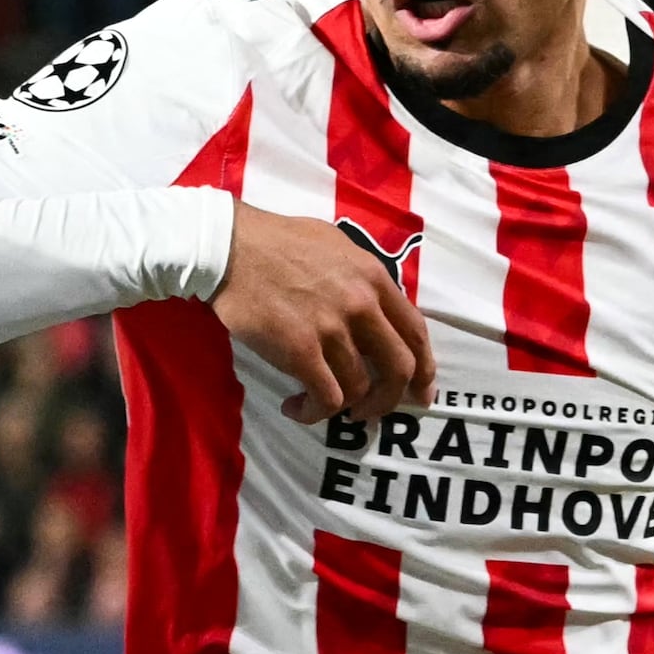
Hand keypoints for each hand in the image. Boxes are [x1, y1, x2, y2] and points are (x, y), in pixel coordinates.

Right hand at [213, 203, 430, 420]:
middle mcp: (361, 305)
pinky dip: (314, 412)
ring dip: (343, 408)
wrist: (230, 246)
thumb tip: (374, 307)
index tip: (420, 392)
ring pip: (358, 388)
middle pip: (398, 367)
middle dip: (389, 399)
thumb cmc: (277, 241)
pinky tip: (296, 407)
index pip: (415, 331)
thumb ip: (362, 278)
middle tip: (369, 411)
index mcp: (374, 278)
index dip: (424, 369)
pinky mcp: (300, 350)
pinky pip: (325, 398)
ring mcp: (332, 328)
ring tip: (317, 404)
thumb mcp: (336, 247)